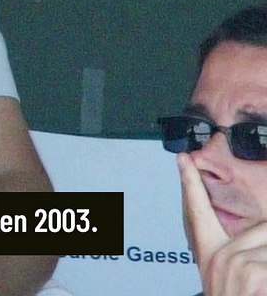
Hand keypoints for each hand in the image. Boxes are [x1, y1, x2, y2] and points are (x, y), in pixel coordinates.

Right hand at [180, 152, 266, 294]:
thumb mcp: (230, 280)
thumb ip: (237, 255)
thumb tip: (258, 234)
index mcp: (210, 256)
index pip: (197, 211)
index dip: (189, 182)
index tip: (183, 159)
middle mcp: (220, 258)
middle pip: (262, 228)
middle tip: (265, 270)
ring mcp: (237, 266)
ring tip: (264, 280)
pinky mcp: (255, 274)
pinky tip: (265, 284)